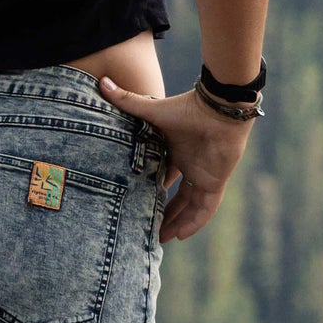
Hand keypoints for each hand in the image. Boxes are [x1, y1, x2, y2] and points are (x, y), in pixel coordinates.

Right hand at [98, 76, 255, 241]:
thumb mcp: (152, 110)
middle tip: (148, 231)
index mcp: (175, 152)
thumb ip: (128, 101)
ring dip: (177, 223)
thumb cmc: (187, 107)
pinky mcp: (215, 182)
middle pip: (176, 198)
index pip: (162, 178)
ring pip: (189, 207)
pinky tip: (181, 235)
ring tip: (161, 240)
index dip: (152, 192)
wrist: (219, 108)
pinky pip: (205, 208)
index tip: (136, 204)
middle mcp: (190, 167)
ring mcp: (204, 176)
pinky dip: (195, 221)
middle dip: (164, 215)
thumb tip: (102, 82)